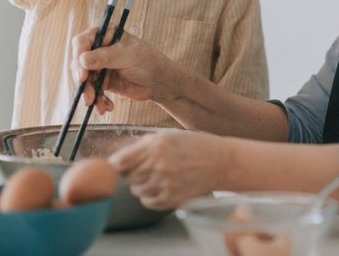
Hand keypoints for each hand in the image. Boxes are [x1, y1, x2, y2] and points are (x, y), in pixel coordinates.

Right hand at [70, 27, 183, 112]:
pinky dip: (98, 101)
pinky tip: (106, 108)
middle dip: (82, 81)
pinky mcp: (103, 82)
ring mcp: (100, 66)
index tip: (82, 74)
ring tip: (97, 105)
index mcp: (105, 34)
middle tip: (87, 94)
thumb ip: (105, 57)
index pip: (82, 42)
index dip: (78, 57)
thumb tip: (82, 60)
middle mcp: (99, 49)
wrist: (160, 82)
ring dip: (89, 95)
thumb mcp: (128, 56)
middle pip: (79, 63)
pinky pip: (93, 92)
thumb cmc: (148, 61)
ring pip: (85, 81)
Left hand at [109, 130, 230, 208]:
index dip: (116, 164)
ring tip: (155, 177)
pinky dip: (150, 196)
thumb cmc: (196, 145)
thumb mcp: (169, 135)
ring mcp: (165, 183)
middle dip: (131, 173)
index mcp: (156, 145)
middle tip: (143, 169)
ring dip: (141, 185)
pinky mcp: (172, 198)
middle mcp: (158, 164)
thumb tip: (120, 157)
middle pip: (127, 177)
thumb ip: (143, 145)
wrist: (222, 162)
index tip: (118, 165)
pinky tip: (161, 187)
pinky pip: (148, 202)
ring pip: (136, 190)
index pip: (120, 161)